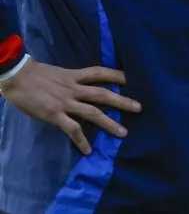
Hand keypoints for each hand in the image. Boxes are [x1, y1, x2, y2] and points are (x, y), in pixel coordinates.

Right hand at [0, 58, 141, 154]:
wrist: (16, 76)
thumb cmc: (34, 74)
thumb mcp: (57, 72)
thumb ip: (69, 80)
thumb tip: (79, 85)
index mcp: (74, 76)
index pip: (99, 72)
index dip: (116, 74)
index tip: (131, 78)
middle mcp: (74, 88)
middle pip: (103, 94)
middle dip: (122, 101)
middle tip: (139, 108)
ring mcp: (65, 102)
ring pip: (93, 113)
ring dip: (109, 123)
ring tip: (123, 133)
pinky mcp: (55, 115)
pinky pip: (72, 129)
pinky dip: (81, 140)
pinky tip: (88, 150)